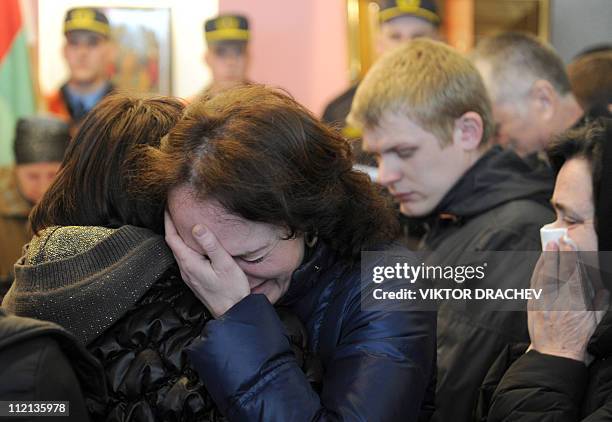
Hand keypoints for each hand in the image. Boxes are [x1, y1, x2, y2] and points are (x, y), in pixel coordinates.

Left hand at [164, 211, 249, 317]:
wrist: (234, 313)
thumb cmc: (231, 290)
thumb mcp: (224, 264)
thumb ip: (210, 245)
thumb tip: (197, 226)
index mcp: (189, 263)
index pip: (172, 237)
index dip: (168, 220)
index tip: (168, 206)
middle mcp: (185, 269)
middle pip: (172, 243)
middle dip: (171, 225)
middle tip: (174, 209)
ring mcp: (189, 276)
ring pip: (178, 251)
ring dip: (178, 235)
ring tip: (182, 222)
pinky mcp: (195, 279)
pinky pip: (185, 258)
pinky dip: (185, 246)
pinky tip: (192, 243)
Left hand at [528, 236, 608, 362]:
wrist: (554, 352)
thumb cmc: (577, 336)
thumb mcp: (594, 320)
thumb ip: (599, 302)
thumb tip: (602, 288)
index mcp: (575, 305)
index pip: (573, 275)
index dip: (571, 258)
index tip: (570, 244)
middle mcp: (557, 302)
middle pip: (555, 272)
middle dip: (556, 254)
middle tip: (556, 239)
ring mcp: (542, 303)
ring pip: (542, 276)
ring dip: (545, 259)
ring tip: (548, 246)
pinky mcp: (532, 304)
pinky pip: (535, 282)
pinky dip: (538, 270)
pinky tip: (541, 261)